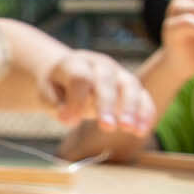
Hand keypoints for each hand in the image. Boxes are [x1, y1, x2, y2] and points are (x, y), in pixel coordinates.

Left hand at [41, 50, 155, 138]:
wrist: (68, 74)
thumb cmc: (57, 88)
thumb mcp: (48, 94)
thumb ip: (57, 104)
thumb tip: (70, 119)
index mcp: (74, 63)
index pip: (80, 78)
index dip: (76, 100)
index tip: (70, 122)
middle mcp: (99, 64)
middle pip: (107, 80)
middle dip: (107, 104)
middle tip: (107, 127)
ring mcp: (118, 73)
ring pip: (130, 85)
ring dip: (131, 108)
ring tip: (129, 129)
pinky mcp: (131, 85)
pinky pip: (143, 96)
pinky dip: (145, 113)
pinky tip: (141, 131)